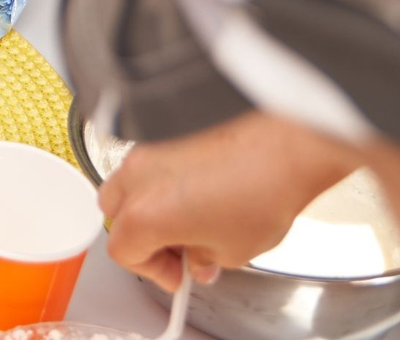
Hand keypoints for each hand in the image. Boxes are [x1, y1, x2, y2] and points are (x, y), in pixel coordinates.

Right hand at [101, 112, 362, 292]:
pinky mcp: (167, 127)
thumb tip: (199, 259)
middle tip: (176, 247)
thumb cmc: (261, 190)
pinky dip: (166, 176)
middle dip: (141, 234)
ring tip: (191, 216)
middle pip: (114, 212)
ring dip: (150, 203)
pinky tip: (201, 187)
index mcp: (143, 215)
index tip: (176, 274)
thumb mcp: (233, 252)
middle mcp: (136, 176)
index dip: (152, 271)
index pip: (123, 251)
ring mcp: (149, 146)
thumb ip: (203, 260)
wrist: (285, 143)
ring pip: (130, 181)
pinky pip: (152, 158)